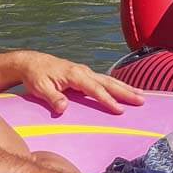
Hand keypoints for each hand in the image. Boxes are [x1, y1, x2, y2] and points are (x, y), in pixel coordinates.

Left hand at [15, 51, 143, 114]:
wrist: (30, 62)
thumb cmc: (35, 76)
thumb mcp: (39, 88)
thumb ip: (53, 98)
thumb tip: (64, 108)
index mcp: (74, 74)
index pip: (94, 89)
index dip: (107, 100)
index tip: (120, 110)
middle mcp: (83, 71)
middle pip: (108, 82)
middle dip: (125, 91)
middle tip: (142, 100)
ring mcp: (84, 71)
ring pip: (108, 80)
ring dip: (125, 87)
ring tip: (140, 94)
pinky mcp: (83, 74)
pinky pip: (103, 80)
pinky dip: (116, 84)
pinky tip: (124, 89)